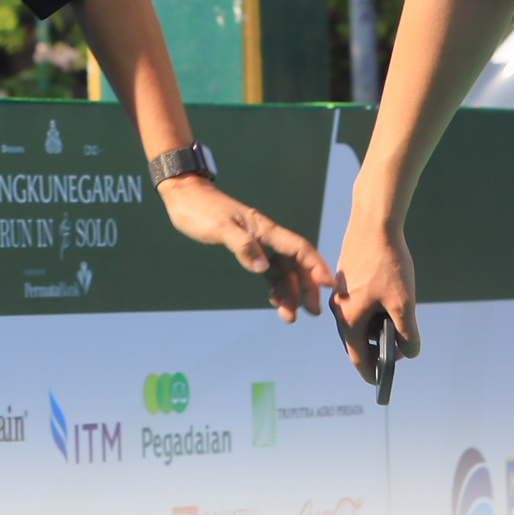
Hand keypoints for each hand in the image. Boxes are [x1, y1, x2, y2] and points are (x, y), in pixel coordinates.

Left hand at [157, 175, 332, 320]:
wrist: (185, 197)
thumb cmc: (200, 210)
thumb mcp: (219, 227)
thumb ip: (242, 246)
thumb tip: (262, 267)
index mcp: (264, 229)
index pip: (298, 248)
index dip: (316, 266)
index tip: (329, 285)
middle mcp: (266, 237)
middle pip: (296, 264)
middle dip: (307, 287)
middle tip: (313, 312)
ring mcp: (258, 244)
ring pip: (283, 271)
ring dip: (290, 292)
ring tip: (291, 317)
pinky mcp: (248, 250)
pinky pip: (269, 271)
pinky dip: (275, 287)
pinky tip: (275, 301)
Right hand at [331, 195, 420, 384]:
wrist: (373, 223)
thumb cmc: (387, 263)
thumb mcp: (403, 303)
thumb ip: (407, 333)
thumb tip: (410, 353)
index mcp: (349, 319)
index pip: (358, 358)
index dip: (372, 372)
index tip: (382, 382)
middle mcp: (340, 309)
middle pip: (358, 340)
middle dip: (379, 348)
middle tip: (402, 347)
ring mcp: (342, 294)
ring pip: (359, 321)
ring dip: (377, 328)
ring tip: (400, 322)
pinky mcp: (347, 281)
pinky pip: (359, 306)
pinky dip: (374, 312)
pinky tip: (391, 302)